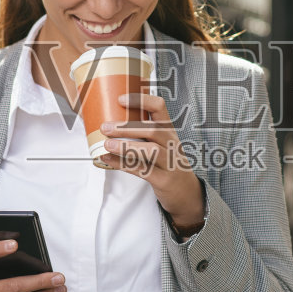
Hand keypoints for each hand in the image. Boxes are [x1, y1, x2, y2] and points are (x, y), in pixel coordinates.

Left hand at [98, 92, 205, 234]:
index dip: (141, 100)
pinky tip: (108, 160)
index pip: (159, 107)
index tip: (121, 99)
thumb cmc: (168, 163)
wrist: (187, 192)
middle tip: (105, 127)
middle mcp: (171, 144)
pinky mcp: (163, 180)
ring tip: (107, 144)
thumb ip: (143, 133)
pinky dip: (123, 165)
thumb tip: (110, 120)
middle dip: (127, 127)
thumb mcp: (163, 144)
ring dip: (126, 147)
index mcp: (169, 131)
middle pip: (153, 130)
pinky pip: (142, 170)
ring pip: (150, 150)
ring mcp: (170, 162)